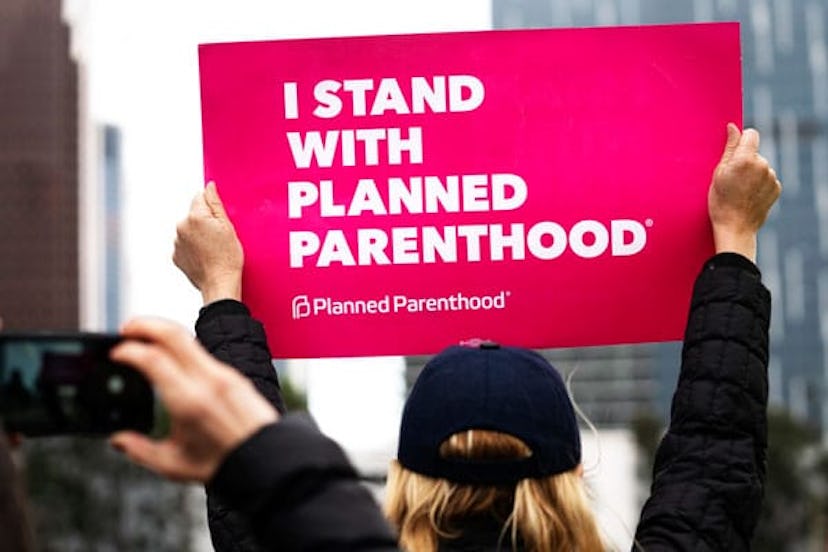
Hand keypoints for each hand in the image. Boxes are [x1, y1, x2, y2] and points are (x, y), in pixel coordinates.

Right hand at [109, 318, 278, 482]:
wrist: (267, 459)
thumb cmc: (222, 465)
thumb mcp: (174, 464)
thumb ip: (140, 451)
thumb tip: (117, 440)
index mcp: (189, 401)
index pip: (154, 359)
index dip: (129, 350)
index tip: (115, 353)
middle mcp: (208, 381)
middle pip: (173, 334)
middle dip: (144, 325)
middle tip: (125, 328)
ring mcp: (224, 375)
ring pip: (190, 339)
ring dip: (164, 333)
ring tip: (144, 340)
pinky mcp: (234, 376)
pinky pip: (203, 353)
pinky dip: (181, 348)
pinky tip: (171, 358)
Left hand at [173, 182, 243, 303]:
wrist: (220, 284)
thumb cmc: (228, 258)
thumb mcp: (227, 226)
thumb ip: (215, 203)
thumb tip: (209, 187)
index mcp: (195, 217)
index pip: (200, 197)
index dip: (212, 207)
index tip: (219, 221)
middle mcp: (181, 227)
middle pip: (193, 214)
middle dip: (205, 221)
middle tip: (219, 236)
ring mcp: (176, 243)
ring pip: (189, 230)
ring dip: (198, 235)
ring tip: (213, 249)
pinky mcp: (176, 256)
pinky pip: (185, 245)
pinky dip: (194, 248)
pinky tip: (206, 256)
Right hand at [708, 123, 781, 261]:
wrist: (735, 227)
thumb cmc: (720, 202)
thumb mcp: (718, 173)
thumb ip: (729, 148)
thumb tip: (733, 128)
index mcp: (745, 159)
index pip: (751, 134)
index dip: (741, 140)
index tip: (734, 152)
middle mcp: (762, 165)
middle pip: (755, 152)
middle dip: (745, 160)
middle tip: (732, 178)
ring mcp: (771, 177)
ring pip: (761, 166)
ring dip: (752, 173)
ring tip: (740, 189)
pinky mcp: (776, 188)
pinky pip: (767, 178)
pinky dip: (759, 183)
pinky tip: (749, 195)